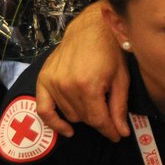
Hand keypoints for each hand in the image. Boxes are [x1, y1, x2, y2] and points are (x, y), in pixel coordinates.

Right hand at [35, 2, 128, 139]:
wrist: (90, 28)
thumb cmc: (110, 51)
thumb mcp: (121, 79)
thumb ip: (119, 107)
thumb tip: (121, 132)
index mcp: (88, 86)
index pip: (98, 120)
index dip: (109, 131)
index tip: (117, 136)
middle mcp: (67, 86)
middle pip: (85, 119)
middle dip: (100, 121)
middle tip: (110, 116)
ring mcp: (53, 83)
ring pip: (70, 115)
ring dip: (83, 115)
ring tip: (94, 103)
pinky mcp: (43, 79)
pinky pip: (43, 109)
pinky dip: (53, 122)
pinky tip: (67, 130)